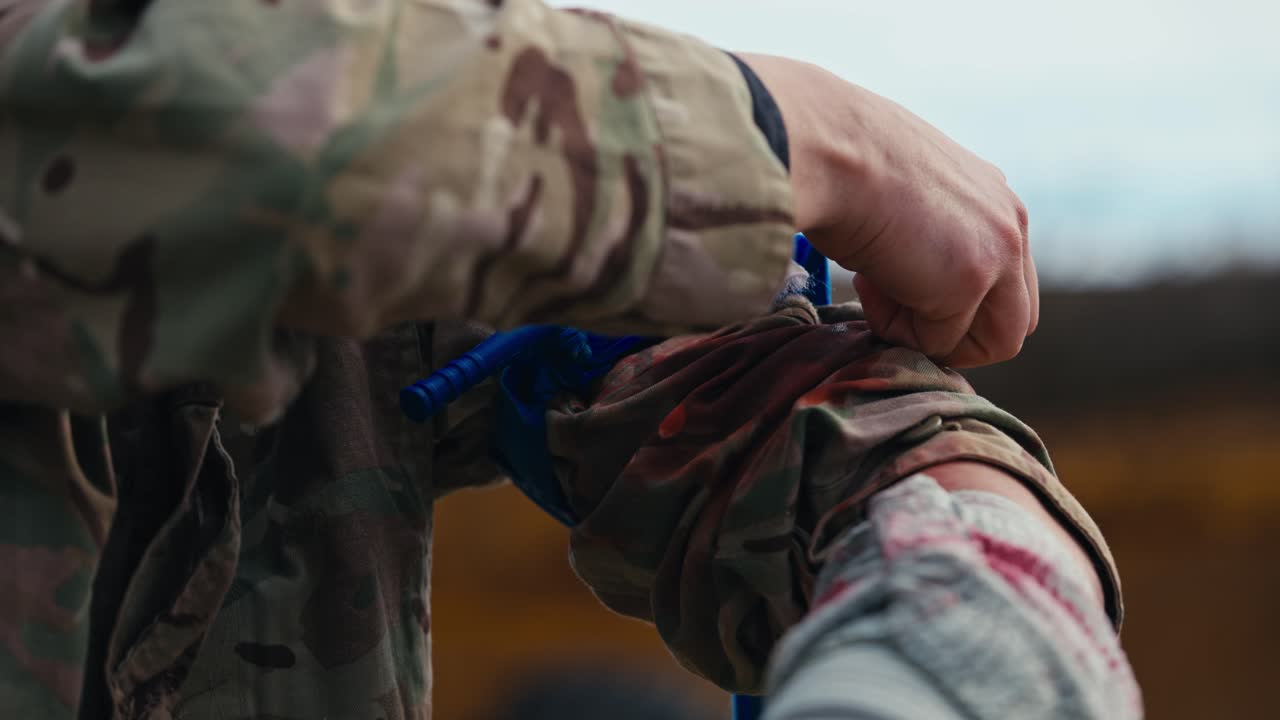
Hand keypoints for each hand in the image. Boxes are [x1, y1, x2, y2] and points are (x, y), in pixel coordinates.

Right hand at [738, 54, 1038, 367]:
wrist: (828, 148)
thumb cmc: (843, 164)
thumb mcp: (906, 196)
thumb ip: (931, 233)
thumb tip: (909, 273)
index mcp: (994, 201)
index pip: (1005, 281)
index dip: (951, 300)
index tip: (896, 275)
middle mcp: (1010, 222)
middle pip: (1014, 318)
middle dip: (954, 331)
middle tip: (894, 302)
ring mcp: (998, 252)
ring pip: (996, 342)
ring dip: (933, 339)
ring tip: (880, 296)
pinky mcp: (970, 281)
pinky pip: (939, 343)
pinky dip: (896, 330)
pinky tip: (866, 281)